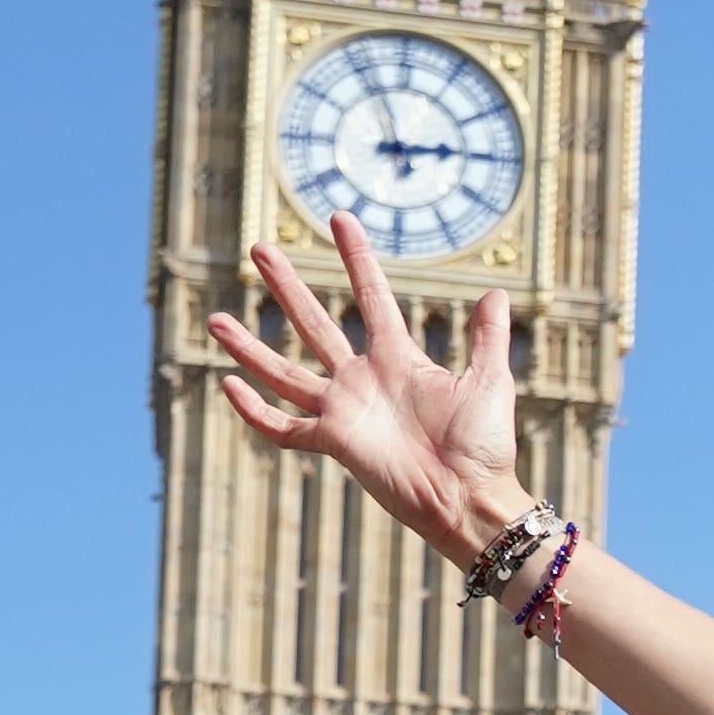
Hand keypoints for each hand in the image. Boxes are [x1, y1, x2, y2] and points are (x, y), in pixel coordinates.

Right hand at [206, 210, 528, 560]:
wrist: (471, 497)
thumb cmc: (485, 444)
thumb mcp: (490, 381)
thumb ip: (488, 336)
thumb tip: (497, 291)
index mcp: (399, 358)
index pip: (371, 295)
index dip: (355, 257)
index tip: (339, 217)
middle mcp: (364, 378)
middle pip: (315, 322)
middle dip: (287, 285)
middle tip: (259, 248)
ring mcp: (344, 410)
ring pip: (285, 370)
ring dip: (251, 346)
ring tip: (216, 318)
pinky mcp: (334, 443)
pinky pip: (284, 428)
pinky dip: (254, 410)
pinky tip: (226, 384)